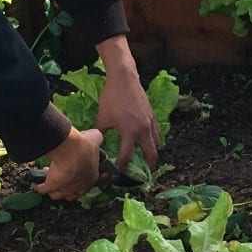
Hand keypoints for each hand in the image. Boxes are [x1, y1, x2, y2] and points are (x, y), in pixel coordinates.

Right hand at [39, 126, 103, 200]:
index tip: (72, 172)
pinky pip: (42, 190)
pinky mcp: (51, 187)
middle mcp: (78, 188)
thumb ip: (96, 139)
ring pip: (57, 195)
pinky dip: (39, 187)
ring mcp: (64, 189)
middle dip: (65, 188)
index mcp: (90, 178)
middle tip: (61, 178)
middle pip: (71, 194)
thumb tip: (96, 136)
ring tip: (48, 180)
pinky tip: (36, 182)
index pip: (85, 184)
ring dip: (52, 189)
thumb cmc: (84, 146)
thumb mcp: (94, 139)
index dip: (78, 179)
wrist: (70, 150)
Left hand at [92, 57, 159, 173]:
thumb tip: (94, 143)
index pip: (127, 156)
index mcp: (130, 132)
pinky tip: (152, 141)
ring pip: (157, 142)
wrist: (124, 79)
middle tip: (147, 173)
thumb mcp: (103, 117)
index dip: (122, 166)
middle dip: (149, 165)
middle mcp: (143, 130)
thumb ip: (99, 132)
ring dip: (154, 152)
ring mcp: (150, 122)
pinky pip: (157, 132)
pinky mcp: (152, 115)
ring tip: (151, 159)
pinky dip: (156, 139)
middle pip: (151, 153)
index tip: (118, 172)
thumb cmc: (112, 97)